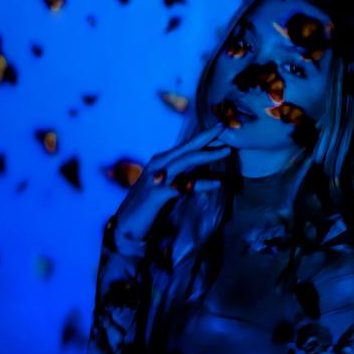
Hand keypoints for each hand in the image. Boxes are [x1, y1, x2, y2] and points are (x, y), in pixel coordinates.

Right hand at [111, 122, 232, 251]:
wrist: (127, 226)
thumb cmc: (149, 206)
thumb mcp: (166, 186)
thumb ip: (180, 176)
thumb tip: (201, 170)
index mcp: (160, 161)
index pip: (185, 146)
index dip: (203, 137)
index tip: (221, 129)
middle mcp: (158, 165)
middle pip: (187, 148)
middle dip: (206, 136)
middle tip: (224, 127)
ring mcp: (157, 179)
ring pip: (186, 161)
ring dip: (207, 155)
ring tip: (226, 151)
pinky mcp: (158, 194)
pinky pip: (184, 186)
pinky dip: (202, 183)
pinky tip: (217, 183)